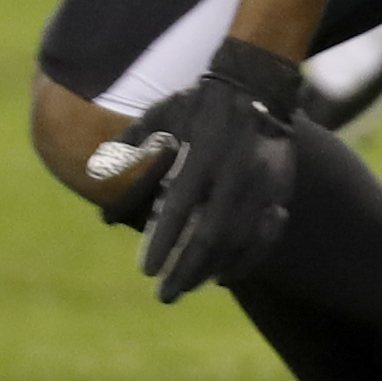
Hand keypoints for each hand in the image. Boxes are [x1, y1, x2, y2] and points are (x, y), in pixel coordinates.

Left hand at [127, 37, 304, 303]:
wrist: (257, 85)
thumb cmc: (197, 104)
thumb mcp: (160, 116)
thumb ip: (131, 148)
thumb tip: (100, 185)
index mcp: (204, 154)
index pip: (181, 210)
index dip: (163, 243)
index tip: (146, 271)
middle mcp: (237, 172)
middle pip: (211, 235)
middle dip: (186, 270)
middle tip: (164, 296)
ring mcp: (264, 183)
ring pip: (239, 240)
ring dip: (211, 269)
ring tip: (187, 286)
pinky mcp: (281, 190)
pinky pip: (267, 235)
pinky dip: (246, 260)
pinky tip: (223, 276)